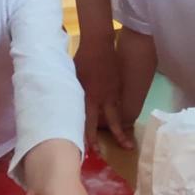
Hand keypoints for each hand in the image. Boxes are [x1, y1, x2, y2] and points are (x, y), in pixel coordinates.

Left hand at [75, 35, 131, 150]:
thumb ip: (73, 93)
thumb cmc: (81, 59)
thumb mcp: (72, 78)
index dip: (90, 137)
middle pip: (111, 123)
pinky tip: (121, 122)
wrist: (99, 44)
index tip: (92, 150)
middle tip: (123, 150)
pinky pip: (119, 104)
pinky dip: (120, 114)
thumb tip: (66, 102)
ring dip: (122, 129)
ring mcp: (114, 93)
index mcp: (90, 98)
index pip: (90, 123)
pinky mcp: (119, 86)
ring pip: (119, 115)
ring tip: (128, 144)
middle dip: (117, 137)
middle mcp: (104, 98)